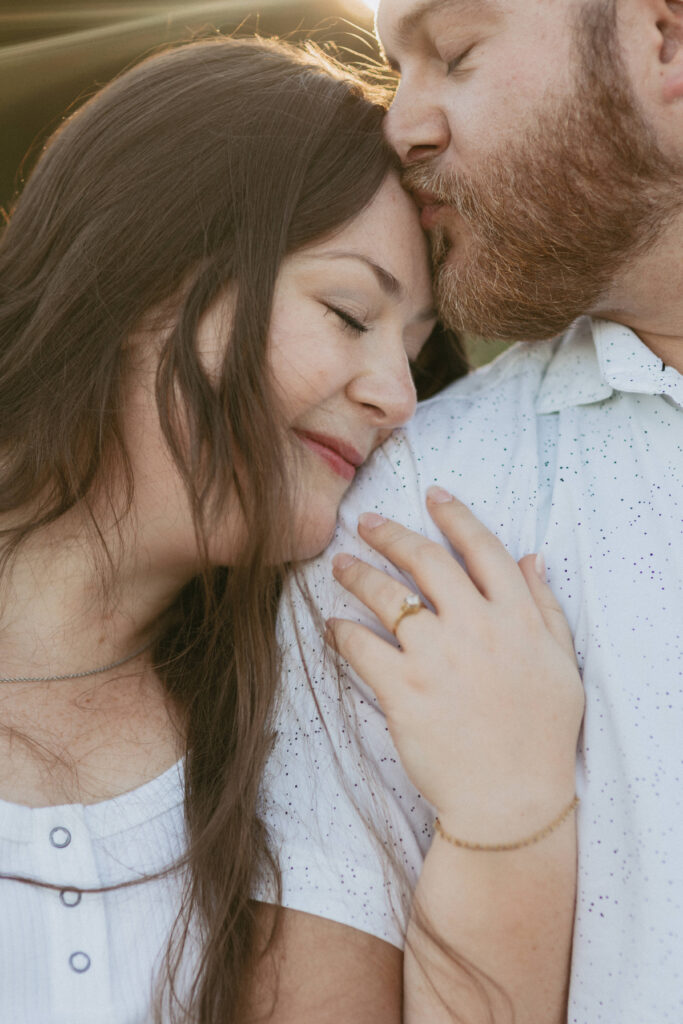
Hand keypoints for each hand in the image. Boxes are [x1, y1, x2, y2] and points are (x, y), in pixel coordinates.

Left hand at [327, 486, 583, 844]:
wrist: (511, 800)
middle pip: (424, 561)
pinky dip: (341, 632)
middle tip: (366, 523)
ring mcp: (436, 657)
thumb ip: (544, 606)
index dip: (455, 515)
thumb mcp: (559, 663)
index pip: (483, 548)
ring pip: (386, 596)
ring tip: (340, 565)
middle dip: (390, 533)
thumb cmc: (540, 734)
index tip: (433, 495)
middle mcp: (475, 626)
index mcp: (516, 616)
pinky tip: (332, 626)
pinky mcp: (403, 690)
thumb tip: (530, 557)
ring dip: (357, 573)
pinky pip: (361, 647)